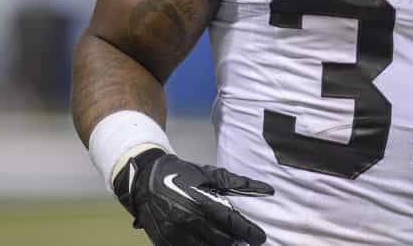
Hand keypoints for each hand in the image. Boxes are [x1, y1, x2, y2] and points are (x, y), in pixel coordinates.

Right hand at [113, 148, 273, 245]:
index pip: (232, 223)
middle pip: (221, 241)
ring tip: (229, 244)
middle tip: (244, 242)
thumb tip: (268, 189)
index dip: (249, 232)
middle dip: (235, 243)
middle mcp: (189, 220)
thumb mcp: (209, 174)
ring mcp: (175, 234)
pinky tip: (208, 245)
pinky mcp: (164, 242)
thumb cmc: (181, 174)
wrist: (145, 180)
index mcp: (202, 202)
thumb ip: (238, 183)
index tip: (260, 238)